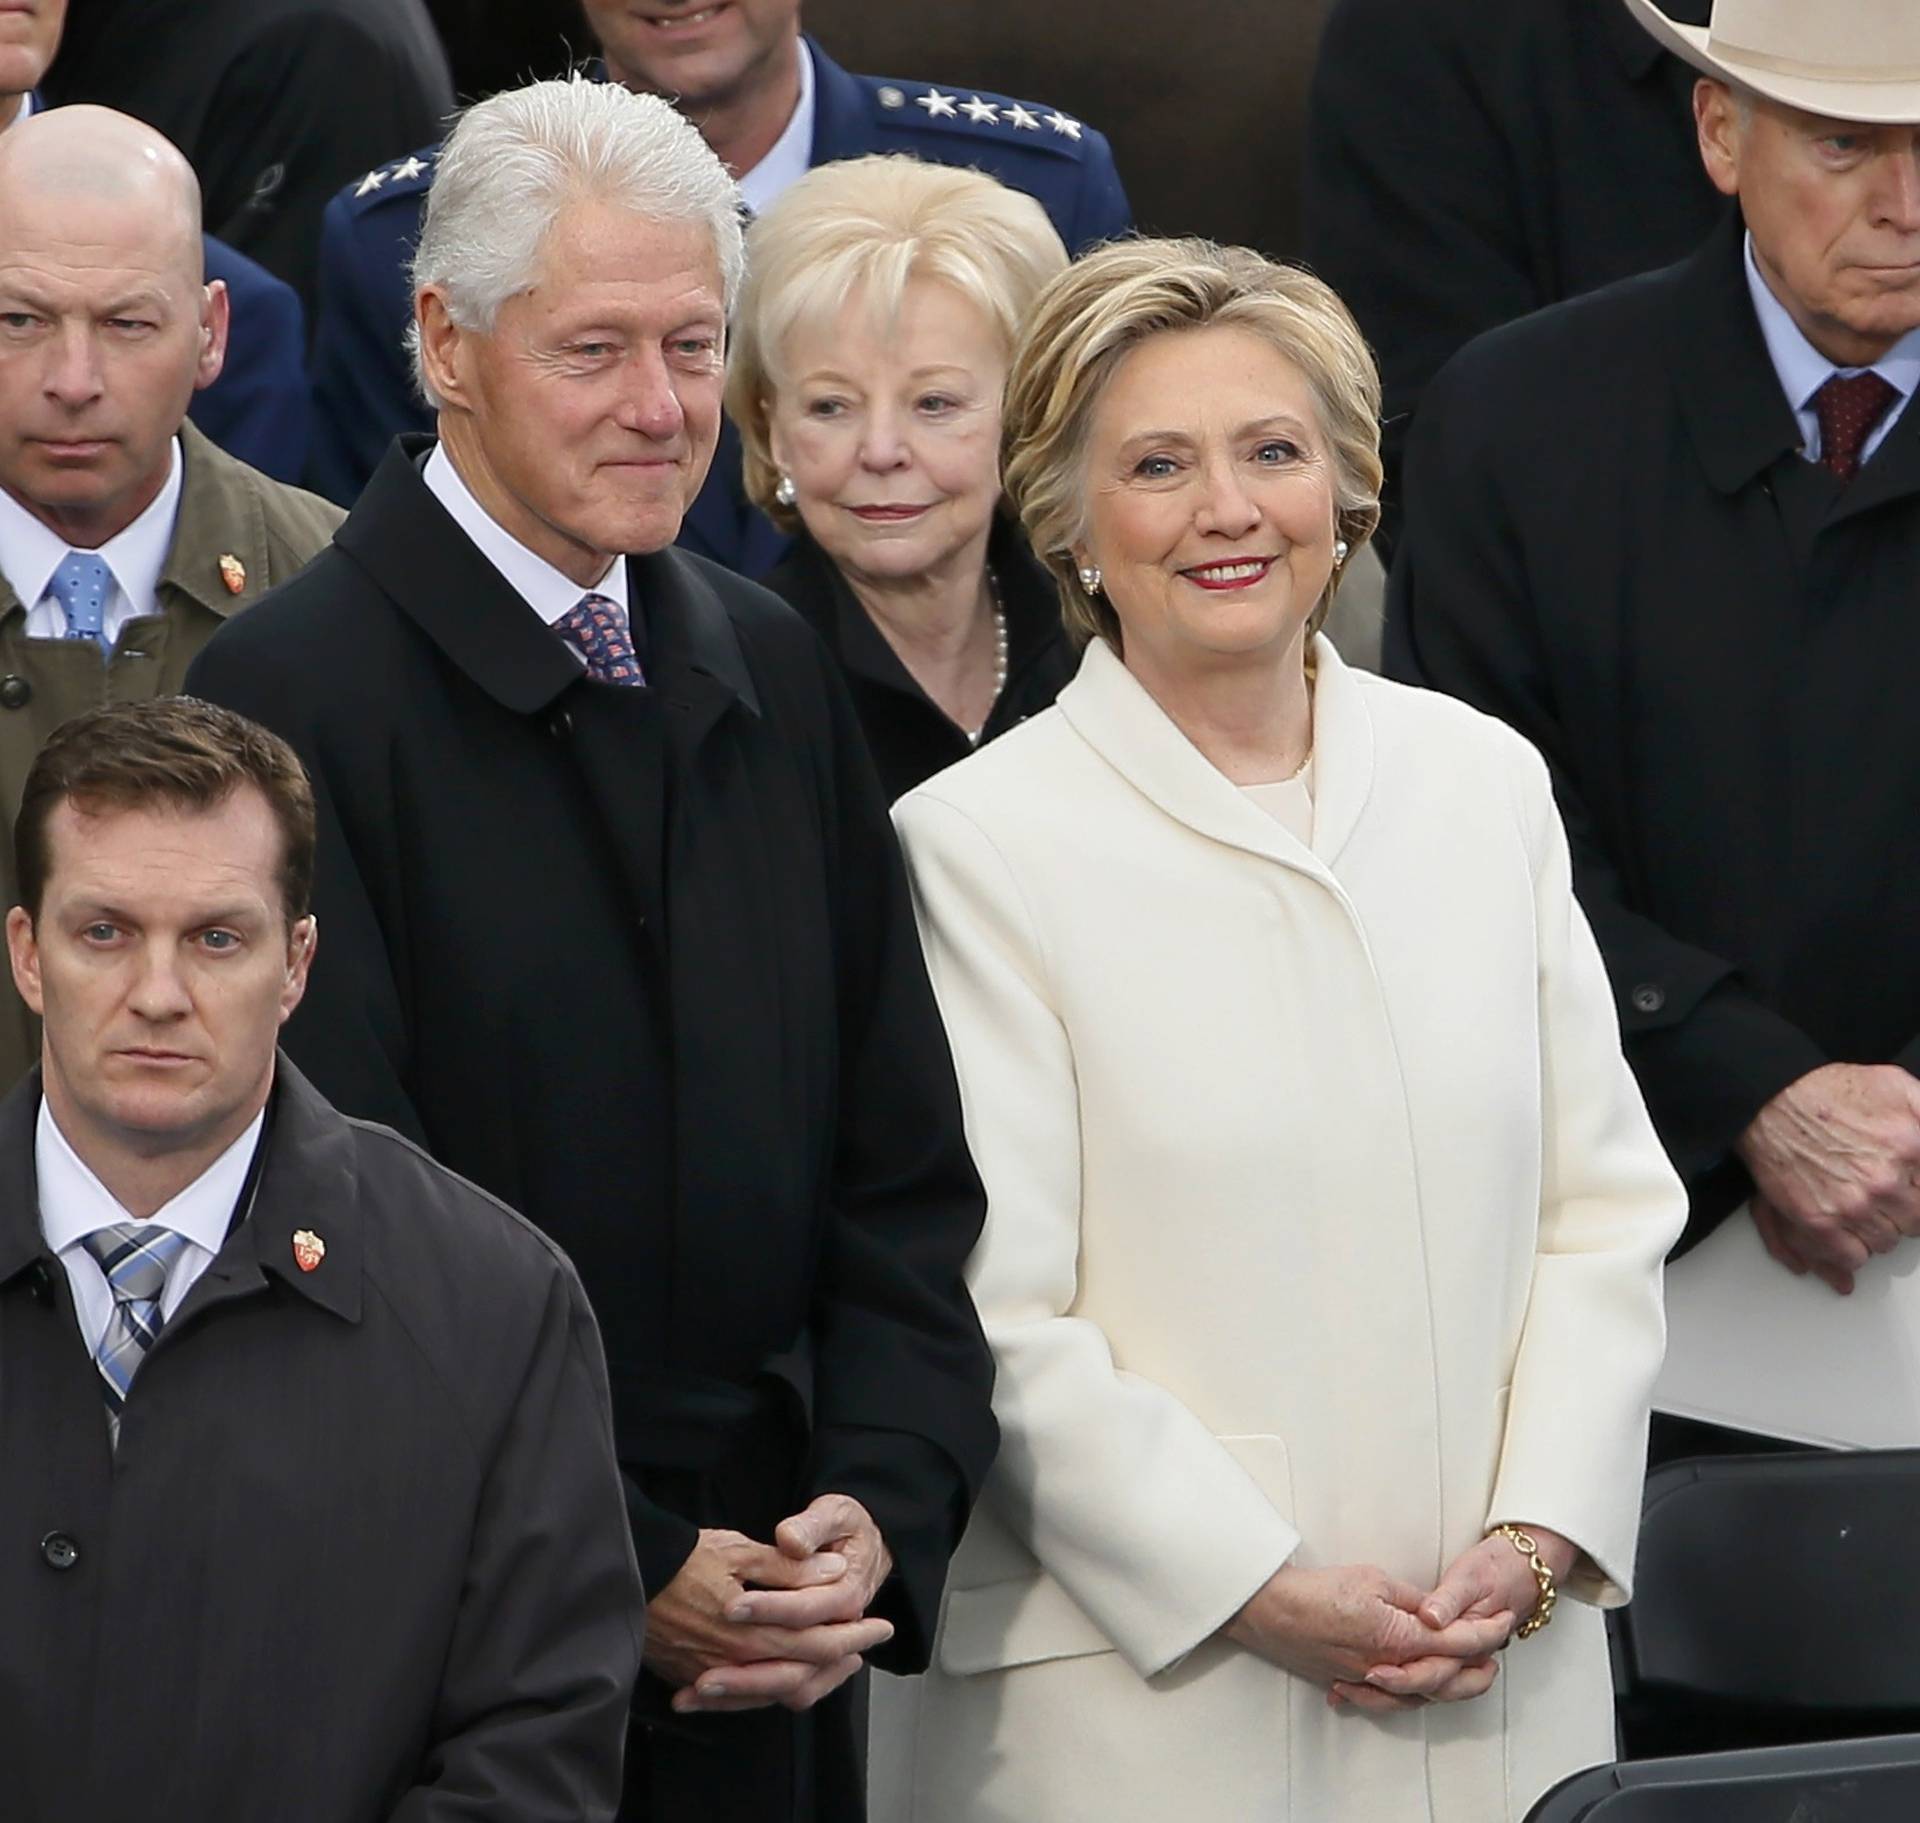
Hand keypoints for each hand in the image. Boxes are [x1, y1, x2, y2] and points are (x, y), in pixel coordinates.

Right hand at [644, 1528, 893, 1715]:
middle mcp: (737, 1661)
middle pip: (802, 1669)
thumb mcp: (741, 1550)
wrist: (631, 1574)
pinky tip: (788, 1678)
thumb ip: (788, 1567)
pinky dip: (774, 1689)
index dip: (853, 1634)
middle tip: (869, 1644)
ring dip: (814, 1676)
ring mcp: (715, 1674)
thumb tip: (833, 1570)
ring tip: (840, 1662)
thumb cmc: (686, 1558)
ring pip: (775, 1691)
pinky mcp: (695, 1678)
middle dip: (842, 1657)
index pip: (816, 1640)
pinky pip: (743, 1698)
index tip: (881, 1625)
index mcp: (752, 1628)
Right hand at [1222, 1562, 1512, 1714]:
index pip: (1458, 1641)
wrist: (1272, 1611)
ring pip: (1423, 1694)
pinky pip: (1394, 1699)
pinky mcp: (1353, 1683)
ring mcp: (1371, 1680)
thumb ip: (1412, 1598)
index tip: (1504, 1621)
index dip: (1487, 1631)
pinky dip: (1413, 1694)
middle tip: (1496, 1654)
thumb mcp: (1373, 1579)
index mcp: (1400, 1638)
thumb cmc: (1317, 1592)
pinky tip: (1416, 1688)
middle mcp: (1390, 1667)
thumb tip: (1436, 1610)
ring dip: (1451, 1684)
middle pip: (1448, 1679)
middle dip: (1479, 1668)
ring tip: (1467, 1670)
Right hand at [1738, 1063, 1919, 1294]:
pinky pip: (1851, 1257)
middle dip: (1902, 1211)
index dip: (1916, 1189)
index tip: (1907, 1187)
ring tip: (1862, 1210)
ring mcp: (1851, 1205)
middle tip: (1885, 1198)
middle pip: (1914, 1222)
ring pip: (1886, 1242)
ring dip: (1878, 1230)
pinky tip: (1848, 1232)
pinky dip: (1853, 1251)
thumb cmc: (1827, 1091)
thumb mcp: (1896, 1083)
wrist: (1769, 1099)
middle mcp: (1884, 1181)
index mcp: (1911, 1147)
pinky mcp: (1817, 1221)